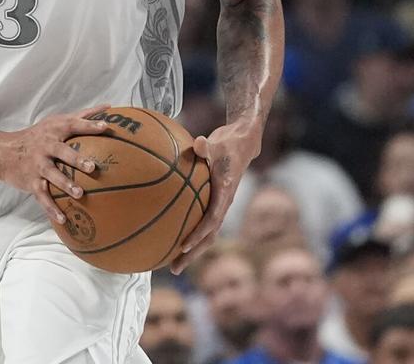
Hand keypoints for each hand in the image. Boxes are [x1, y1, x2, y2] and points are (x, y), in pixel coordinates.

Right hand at [0, 105, 111, 224]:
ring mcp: (37, 165)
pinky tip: (63, 219)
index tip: (106, 127)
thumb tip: (109, 106)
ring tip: (79, 194)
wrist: (3, 152)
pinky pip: (42, 197)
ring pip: (52, 175)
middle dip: (76, 159)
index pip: (73, 125)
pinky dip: (51, 209)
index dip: (89, 125)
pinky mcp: (31, 182)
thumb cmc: (37, 136)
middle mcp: (45, 146)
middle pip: (62, 152)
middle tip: (92, 167)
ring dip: (65, 185)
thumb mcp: (56, 122)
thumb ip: (83, 115)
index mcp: (54, 130)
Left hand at [170, 120, 260, 273]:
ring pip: (206, 236)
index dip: (198, 234)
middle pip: (209, 237)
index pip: (212, 219)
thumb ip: (207, 147)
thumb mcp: (217, 143)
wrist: (242, 145)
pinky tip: (171, 240)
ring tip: (172, 265)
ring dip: (191, 251)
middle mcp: (223, 205)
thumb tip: (199, 143)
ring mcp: (219, 206)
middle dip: (192, 254)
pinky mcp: (214, 204)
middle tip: (174, 269)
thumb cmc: (227, 144)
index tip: (183, 245)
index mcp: (224, 193)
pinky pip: (202, 225)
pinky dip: (190, 236)